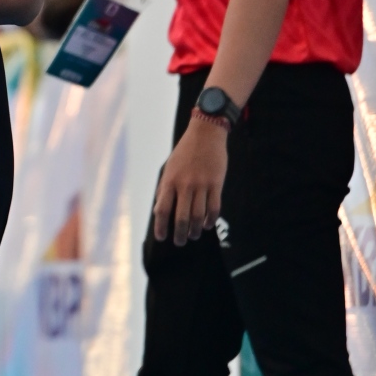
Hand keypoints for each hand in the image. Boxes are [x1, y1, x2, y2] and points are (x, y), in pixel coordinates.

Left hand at [152, 114, 229, 245]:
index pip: (162, 209)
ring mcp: (202, 184)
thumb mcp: (169, 167)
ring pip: (198, 216)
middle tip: (179, 242)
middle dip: (179, 234)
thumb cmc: (185, 152)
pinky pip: (214, 208)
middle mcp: (185, 184)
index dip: (161, 227)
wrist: (206, 133)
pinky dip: (209, 220)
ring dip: (194, 230)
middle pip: (181, 217)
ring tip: (193, 235)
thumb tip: (158, 210)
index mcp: (170, 180)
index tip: (162, 237)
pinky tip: (206, 225)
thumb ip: (164, 189)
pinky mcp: (216, 183)